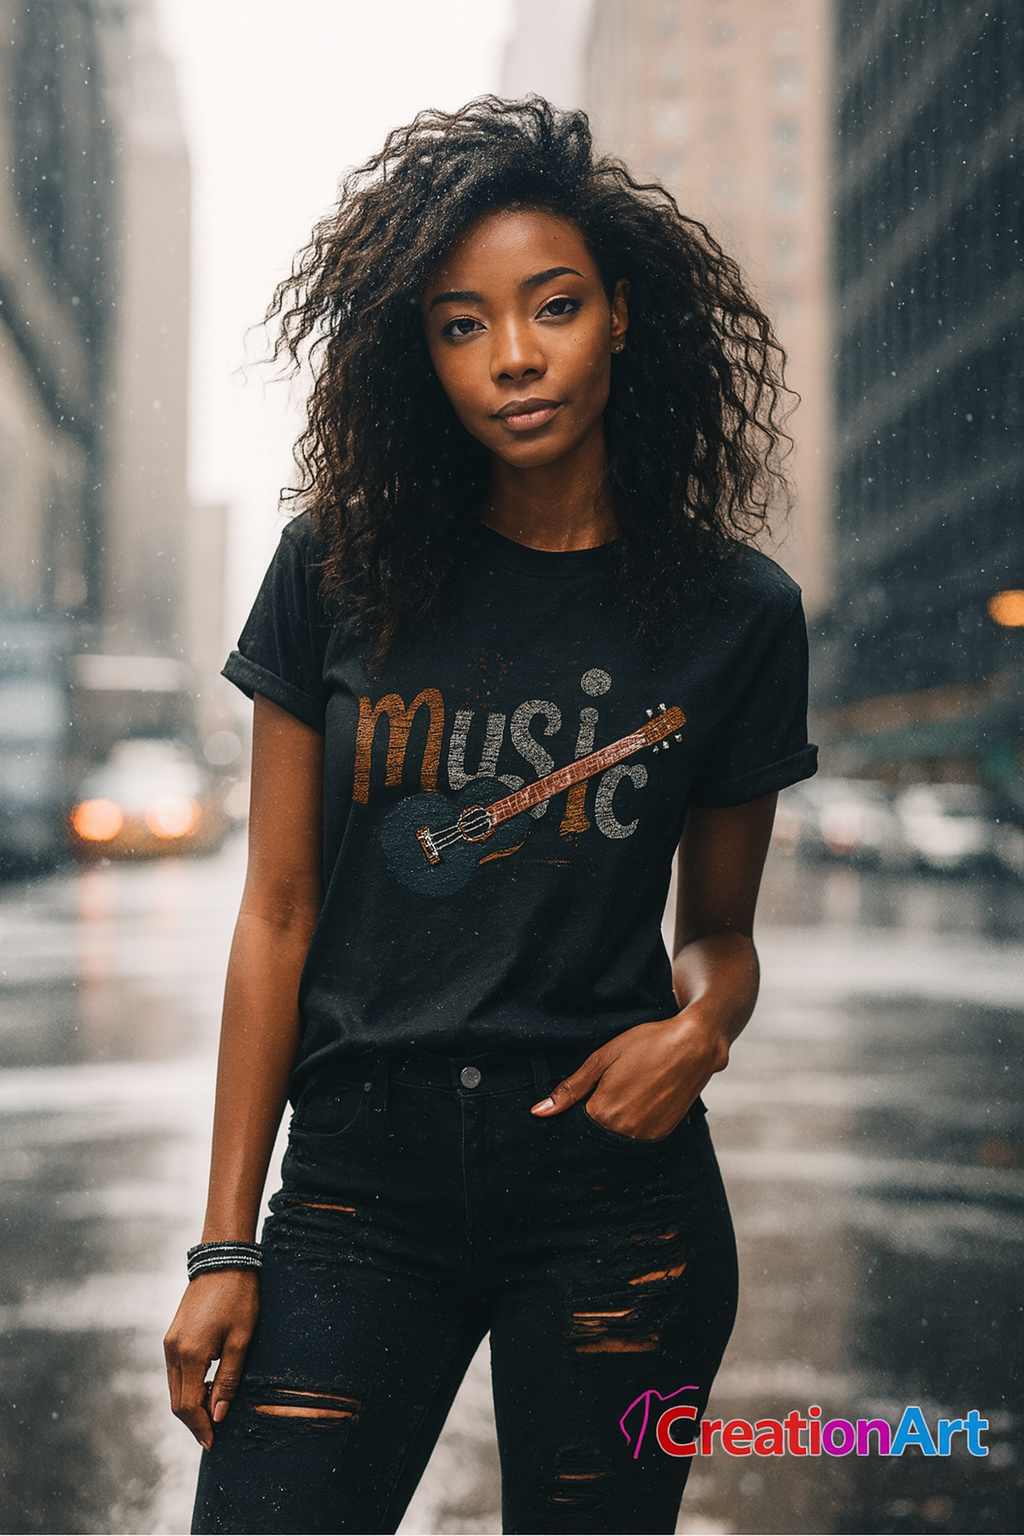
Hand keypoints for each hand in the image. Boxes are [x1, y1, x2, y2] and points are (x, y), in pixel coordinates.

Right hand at [164, 1269, 259, 1448]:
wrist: (224, 1259)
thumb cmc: (239, 1297)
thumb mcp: (241, 1340)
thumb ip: (227, 1379)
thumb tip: (217, 1415)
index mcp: (190, 1355)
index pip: (188, 1406)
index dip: (200, 1427)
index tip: (214, 1443)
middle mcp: (172, 1350)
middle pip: (176, 1400)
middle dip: (193, 1421)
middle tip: (213, 1435)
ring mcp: (170, 1341)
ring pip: (174, 1386)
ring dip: (190, 1404)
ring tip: (212, 1415)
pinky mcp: (173, 1334)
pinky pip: (175, 1370)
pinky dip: (187, 1386)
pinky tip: (206, 1388)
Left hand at [530, 1011, 728, 1139]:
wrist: (694, 1045)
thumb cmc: (647, 1044)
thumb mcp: (602, 1058)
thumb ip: (571, 1089)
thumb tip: (539, 1112)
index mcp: (604, 1113)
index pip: (574, 1133)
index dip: (568, 1124)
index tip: (565, 1116)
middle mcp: (625, 1132)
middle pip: (594, 1144)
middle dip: (586, 1135)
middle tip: (591, 1109)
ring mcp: (646, 1136)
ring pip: (615, 1146)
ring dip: (607, 1136)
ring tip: (613, 1108)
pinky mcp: (663, 1134)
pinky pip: (636, 1144)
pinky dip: (627, 1135)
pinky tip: (629, 1112)